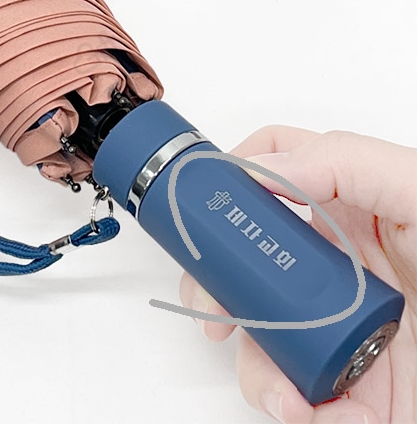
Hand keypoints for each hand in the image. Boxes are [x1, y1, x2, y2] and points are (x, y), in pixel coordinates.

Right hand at [178, 126, 416, 423]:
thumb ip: (351, 163)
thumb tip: (267, 168)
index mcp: (355, 208)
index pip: (279, 166)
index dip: (234, 173)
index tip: (206, 201)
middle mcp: (337, 263)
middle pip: (248, 253)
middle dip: (217, 280)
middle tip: (212, 304)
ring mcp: (338, 324)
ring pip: (257, 327)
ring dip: (250, 358)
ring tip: (280, 387)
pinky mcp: (346, 386)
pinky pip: (289, 390)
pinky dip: (281, 403)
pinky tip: (303, 408)